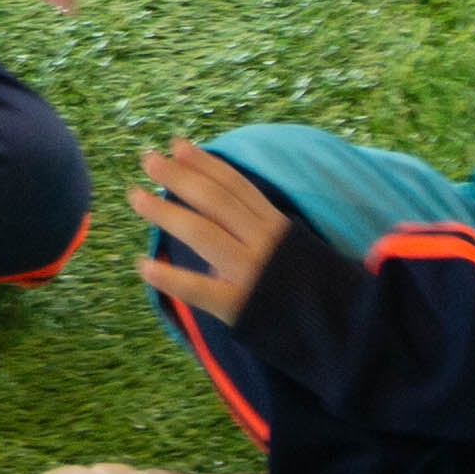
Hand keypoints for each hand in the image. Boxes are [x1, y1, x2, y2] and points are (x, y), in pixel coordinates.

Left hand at [125, 139, 292, 323]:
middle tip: (148, 159)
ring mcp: (249, 273)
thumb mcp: (291, 246)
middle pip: (214, 200)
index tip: (177, 145)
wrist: (339, 328)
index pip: (234, 186)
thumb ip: (256, 228)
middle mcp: (261, 242)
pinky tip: (143, 266)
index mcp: (274, 225)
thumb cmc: (310, 287)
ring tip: (135, 196)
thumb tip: (216, 208)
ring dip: (165, 213)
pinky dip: (169, 278)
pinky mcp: (239, 306)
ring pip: (202, 234)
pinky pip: (198, 289)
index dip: (204, 163)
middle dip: (179, 177)